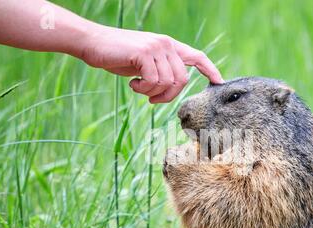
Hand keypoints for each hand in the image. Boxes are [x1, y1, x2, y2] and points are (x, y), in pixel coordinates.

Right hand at [79, 26, 223, 102]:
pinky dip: (143, 89)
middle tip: (152, 99)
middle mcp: (166, 44)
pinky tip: (133, 84)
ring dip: (152, 93)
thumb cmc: (118, 56)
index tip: (219, 82)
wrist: (93, 43)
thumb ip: (161, 70)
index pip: (197, 57)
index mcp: (168, 46)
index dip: (210, 69)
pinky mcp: (144, 52)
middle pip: (182, 79)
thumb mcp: (144, 64)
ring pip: (168, 82)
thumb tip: (173, 86)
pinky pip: (154, 81)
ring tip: (138, 88)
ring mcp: (156, 46)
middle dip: (169, 95)